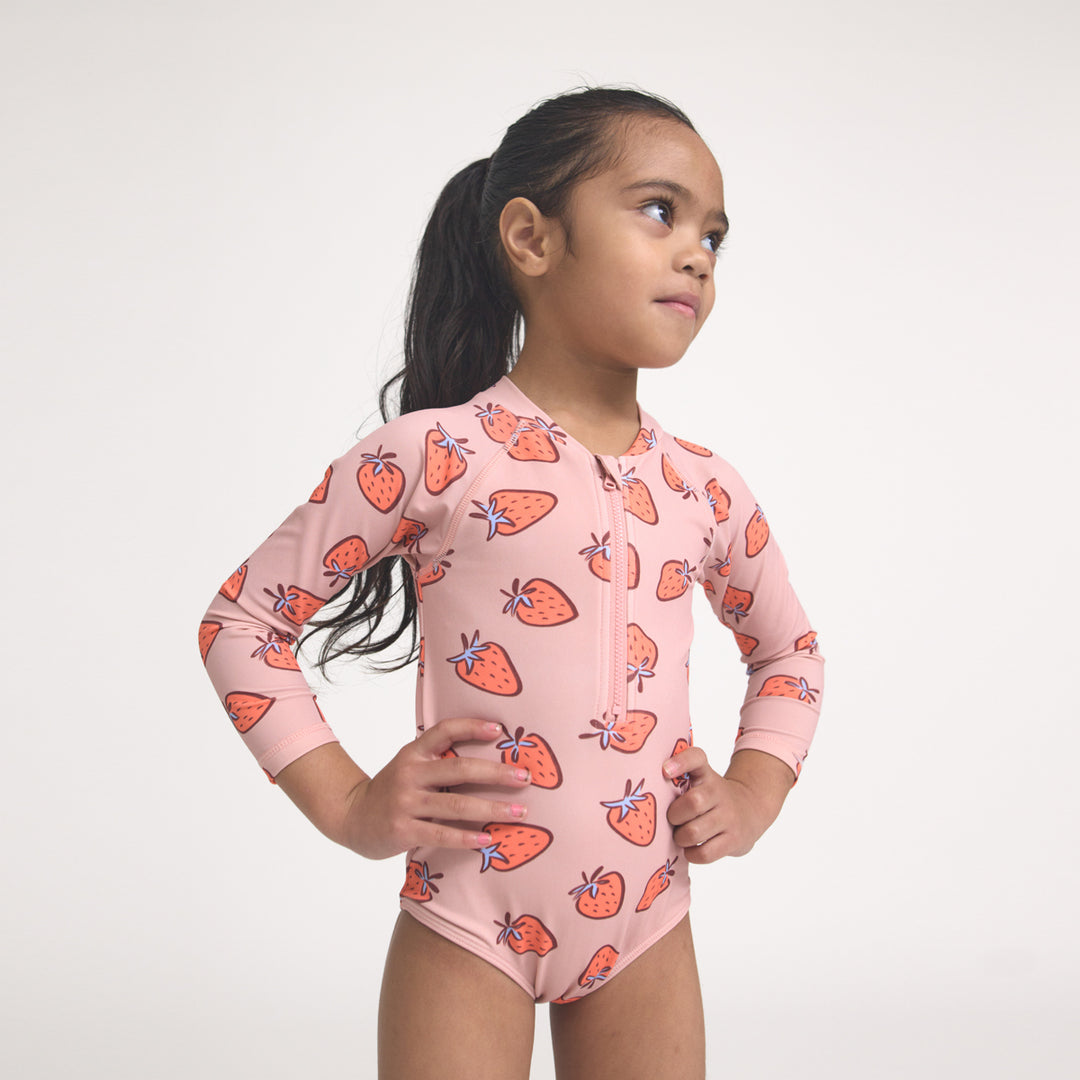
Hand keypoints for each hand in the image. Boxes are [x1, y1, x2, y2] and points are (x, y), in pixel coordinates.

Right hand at [340, 717, 532, 859]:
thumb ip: (438, 760)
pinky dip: (467, 838)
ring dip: (492, 809)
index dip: (472, 727)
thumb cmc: (393, 790)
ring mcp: (405, 803)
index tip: (500, 730)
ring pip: (456, 806)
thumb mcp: (410, 765)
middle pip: (459, 769)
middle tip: (524, 777)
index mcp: (414, 753)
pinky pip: (441, 835)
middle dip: (496, 774)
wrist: (352, 817)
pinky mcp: (403, 831)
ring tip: (519, 812)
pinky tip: (488, 839)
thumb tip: (489, 757)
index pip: (444, 731)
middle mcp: (410, 774)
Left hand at [662, 746, 778, 863]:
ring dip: (680, 838)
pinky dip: (692, 854)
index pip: (697, 758)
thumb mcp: (701, 779)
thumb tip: (644, 789)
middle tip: (673, 820)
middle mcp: (719, 793)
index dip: (681, 762)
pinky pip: (705, 853)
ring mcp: (729, 817)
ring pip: (694, 832)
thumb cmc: (712, 797)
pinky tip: (691, 849)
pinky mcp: (734, 840)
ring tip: (681, 836)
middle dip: (674, 816)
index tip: (664, 770)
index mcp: (706, 774)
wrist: (752, 809)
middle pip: (692, 803)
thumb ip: (678, 778)